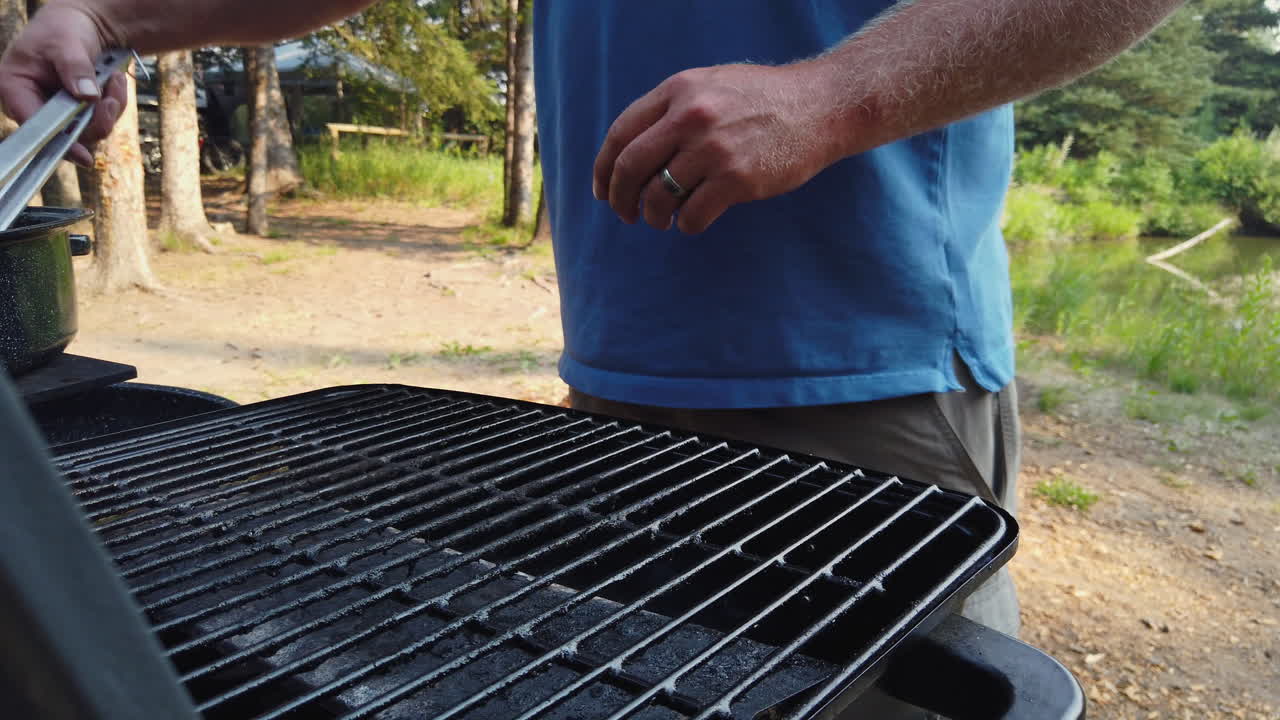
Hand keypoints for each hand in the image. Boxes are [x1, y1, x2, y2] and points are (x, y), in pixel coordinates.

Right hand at [0, 3, 128, 166]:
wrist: (83, 24)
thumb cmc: (63, 29)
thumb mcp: (66, 43)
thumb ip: (74, 68)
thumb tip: (86, 97)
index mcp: (15, 88)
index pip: (34, 125)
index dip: (59, 142)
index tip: (83, 157)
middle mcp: (33, 106)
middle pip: (67, 135)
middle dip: (96, 120)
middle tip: (111, 98)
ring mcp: (58, 113)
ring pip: (89, 131)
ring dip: (110, 109)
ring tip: (114, 81)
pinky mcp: (79, 114)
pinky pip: (102, 121)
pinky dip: (114, 104)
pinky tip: (114, 82)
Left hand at [592, 63, 845, 234]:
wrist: (820, 106)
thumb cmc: (763, 100)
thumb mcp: (710, 85)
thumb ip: (672, 110)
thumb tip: (631, 153)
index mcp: (678, 91)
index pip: (621, 134)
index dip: (603, 169)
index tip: (602, 191)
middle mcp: (690, 116)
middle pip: (630, 167)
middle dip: (620, 199)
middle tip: (625, 215)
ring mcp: (713, 148)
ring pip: (659, 197)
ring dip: (654, 217)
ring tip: (662, 220)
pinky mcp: (737, 179)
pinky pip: (693, 216)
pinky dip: (687, 225)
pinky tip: (693, 222)